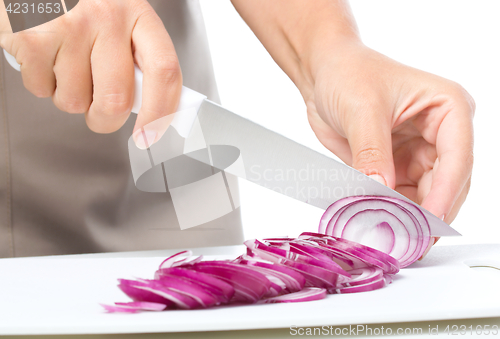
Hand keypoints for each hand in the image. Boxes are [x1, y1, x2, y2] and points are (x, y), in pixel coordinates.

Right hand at [0, 0, 180, 146]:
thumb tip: (149, 109)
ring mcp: (69, 27)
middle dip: (105, 120)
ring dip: (70, 97)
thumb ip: (137, 61)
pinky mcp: (31, 38)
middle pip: (116, 100)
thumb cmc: (83, 5)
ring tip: (67, 66)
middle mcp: (107, 18)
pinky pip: (42, 91)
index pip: (164, 71)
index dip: (161, 111)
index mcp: (138, 15)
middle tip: (99, 112)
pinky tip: (47, 58)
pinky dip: (43, 85)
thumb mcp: (121, 23)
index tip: (150, 135)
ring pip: (75, 102)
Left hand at [304, 42, 473, 254]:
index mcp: (448, 108)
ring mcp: (420, 153)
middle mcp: (441, 134)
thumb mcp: (361, 110)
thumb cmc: (349, 74)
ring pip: (425, 196)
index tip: (429, 222)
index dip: (445, 193)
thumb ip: (372, 153)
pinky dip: (392, 213)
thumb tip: (380, 192)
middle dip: (428, 213)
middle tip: (411, 241)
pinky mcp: (398, 167)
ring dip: (409, 218)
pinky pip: (401, 197)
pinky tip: (380, 225)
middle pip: (447, 184)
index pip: (457, 158)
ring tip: (394, 240)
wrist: (324, 74)